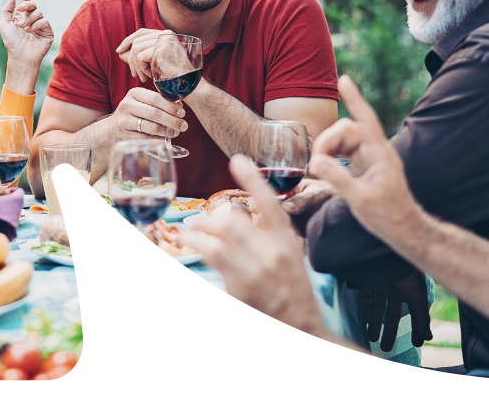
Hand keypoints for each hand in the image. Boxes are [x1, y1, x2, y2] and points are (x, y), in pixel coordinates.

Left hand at [0, 0, 53, 67]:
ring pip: (38, 12)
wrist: (20, 57)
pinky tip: (30, 32)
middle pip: (32, 4)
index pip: (25, 0)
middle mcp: (31, 19)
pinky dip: (36, 24)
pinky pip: (44, 21)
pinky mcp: (48, 31)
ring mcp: (40, 25)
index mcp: (21, 16)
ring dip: (28, 19)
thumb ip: (6, 10)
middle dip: (27, 4)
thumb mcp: (4, 25)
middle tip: (21, 9)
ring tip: (22, 28)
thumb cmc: (12, 43)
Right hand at [109, 87, 186, 140]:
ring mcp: (124, 120)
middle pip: (154, 113)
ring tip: (176, 132)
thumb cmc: (134, 114)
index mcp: (134, 93)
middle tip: (184, 125)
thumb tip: (180, 106)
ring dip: (167, 131)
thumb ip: (160, 102)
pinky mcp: (124, 135)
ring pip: (151, 126)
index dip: (171, 106)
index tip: (182, 112)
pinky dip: (158, 140)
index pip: (156, 98)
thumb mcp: (143, 103)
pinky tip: (165, 139)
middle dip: (172, 120)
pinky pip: (146, 138)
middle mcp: (127, 105)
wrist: (113, 128)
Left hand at [116, 28, 172, 82]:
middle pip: (136, 42)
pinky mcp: (161, 49)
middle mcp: (166, 33)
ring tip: (144, 77)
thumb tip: (120, 51)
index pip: (141, 32)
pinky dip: (142, 68)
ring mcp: (165, 40)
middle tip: (135, 75)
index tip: (119, 51)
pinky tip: (150, 75)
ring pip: (136, 49)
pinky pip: (140, 57)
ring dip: (137, 66)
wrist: (184, 84)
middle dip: (131, 60)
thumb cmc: (169, 75)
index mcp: (165, 34)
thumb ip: (136, 55)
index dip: (127, 41)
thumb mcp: (151, 63)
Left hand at [178, 156, 329, 339]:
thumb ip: (271, 236)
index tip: (238, 160)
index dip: (253, 179)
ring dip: (197, 232)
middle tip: (199, 222)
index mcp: (286, 241)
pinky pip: (212, 257)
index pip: (269, 203)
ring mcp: (255, 270)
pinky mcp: (240, 286)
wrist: (301, 328)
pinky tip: (189, 245)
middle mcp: (272, 252)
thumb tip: (244, 218)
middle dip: (210, 219)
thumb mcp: (291, 258)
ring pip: (217, 237)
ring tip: (187, 234)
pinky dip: (197, 247)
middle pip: (232, 220)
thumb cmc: (294, 291)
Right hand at [309, 76, 420, 241]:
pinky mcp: (367, 167)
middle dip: (327, 140)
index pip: (365, 120)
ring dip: (328, 148)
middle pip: (348, 130)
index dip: (354, 99)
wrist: (405, 230)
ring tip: (317, 167)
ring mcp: (372, 159)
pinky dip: (332, 154)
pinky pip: (346, 151)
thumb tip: (316, 162)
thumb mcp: (360, 200)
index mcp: (380, 155)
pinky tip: (324, 164)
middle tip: (314, 164)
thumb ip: (338, 179)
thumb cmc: (388, 217)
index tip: (344, 80)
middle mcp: (377, 152)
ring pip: (345, 140)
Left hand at [360, 271, 433, 351]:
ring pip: (375, 309)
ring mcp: (378, 285)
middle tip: (385, 348)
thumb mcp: (417, 297)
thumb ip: (421, 317)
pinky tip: (361, 323)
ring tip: (371, 339)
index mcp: (409, 291)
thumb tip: (429, 338)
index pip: (413, 313)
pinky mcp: (363, 282)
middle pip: (391, 314)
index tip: (415, 344)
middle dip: (388, 331)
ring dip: (373, 324)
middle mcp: (393, 289)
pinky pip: (362, 299)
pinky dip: (362, 311)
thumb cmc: (405, 274)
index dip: (415, 328)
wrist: (384, 254)